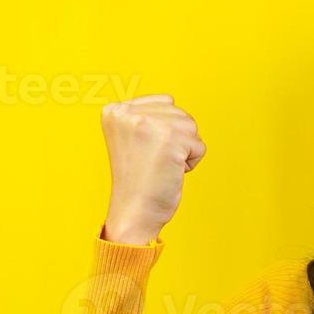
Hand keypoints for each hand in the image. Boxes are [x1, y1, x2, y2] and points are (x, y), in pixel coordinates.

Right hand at [100, 94, 206, 242]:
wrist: (133, 212)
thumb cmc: (137, 180)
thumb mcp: (131, 137)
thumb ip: (146, 116)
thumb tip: (171, 101)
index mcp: (114, 111)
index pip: (164, 102)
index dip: (164, 132)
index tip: (144, 152)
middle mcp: (128, 113)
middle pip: (179, 113)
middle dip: (175, 141)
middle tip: (153, 162)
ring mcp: (149, 123)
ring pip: (191, 128)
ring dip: (183, 151)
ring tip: (160, 166)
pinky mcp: (170, 138)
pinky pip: (199, 146)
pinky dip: (190, 163)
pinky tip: (168, 172)